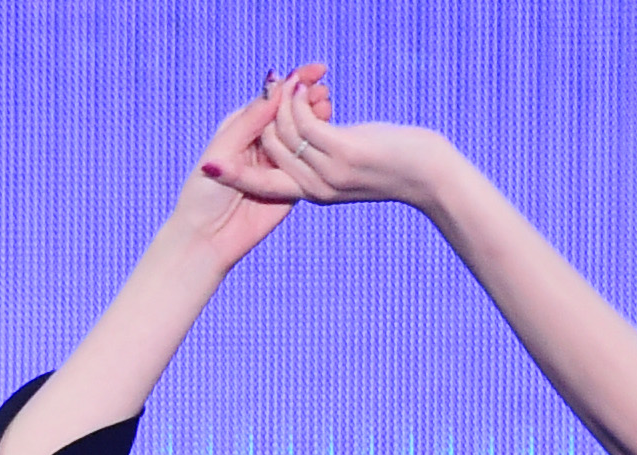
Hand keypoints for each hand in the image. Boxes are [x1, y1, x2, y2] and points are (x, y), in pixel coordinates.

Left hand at [170, 70, 329, 271]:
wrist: (207, 240)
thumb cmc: (204, 193)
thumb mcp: (225, 150)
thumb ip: (251, 120)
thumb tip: (274, 85)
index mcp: (242, 126)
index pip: (272, 98)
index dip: (293, 82)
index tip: (316, 70)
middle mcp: (261, 142)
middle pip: (290, 113)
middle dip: (308, 98)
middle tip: (325, 91)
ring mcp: (276, 163)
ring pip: (300, 135)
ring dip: (316, 119)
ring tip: (329, 107)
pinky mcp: (288, 186)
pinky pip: (305, 163)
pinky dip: (318, 146)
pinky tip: (329, 132)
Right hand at [237, 70, 453, 208]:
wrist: (426, 174)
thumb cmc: (392, 163)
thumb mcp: (351, 161)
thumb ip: (327, 153)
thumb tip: (315, 133)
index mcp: (312, 193)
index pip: (262, 185)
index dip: (234, 175)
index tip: (210, 166)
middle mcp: (315, 189)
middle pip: (267, 154)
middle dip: (260, 120)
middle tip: (267, 86)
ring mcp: (328, 172)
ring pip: (282, 136)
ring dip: (280, 102)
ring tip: (286, 79)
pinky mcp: (342, 152)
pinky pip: (303, 123)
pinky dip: (297, 99)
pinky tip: (302, 83)